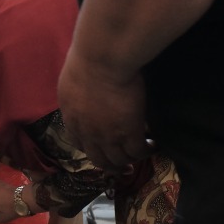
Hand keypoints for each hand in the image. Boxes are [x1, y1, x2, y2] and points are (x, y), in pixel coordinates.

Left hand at [59, 51, 154, 170]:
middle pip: (98, 159)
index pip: (78, 143)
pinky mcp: (128, 133)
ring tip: (140, 153)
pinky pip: (137, 152)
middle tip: (122, 162)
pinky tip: (153, 144)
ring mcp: (107, 135)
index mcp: (71, 117)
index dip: (91, 148)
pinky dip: (146, 152)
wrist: (101, 59)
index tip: (101, 147)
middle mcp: (86, 131)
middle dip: (110, 164)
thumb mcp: (73, 81)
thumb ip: (78, 96)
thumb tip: (85, 96)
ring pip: (118, 160)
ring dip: (129, 160)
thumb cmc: (86, 60)